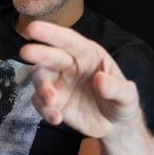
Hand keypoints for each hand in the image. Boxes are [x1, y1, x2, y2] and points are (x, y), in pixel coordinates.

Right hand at [19, 20, 141, 137]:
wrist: (115, 126)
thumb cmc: (121, 102)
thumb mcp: (127, 96)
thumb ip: (117, 88)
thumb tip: (101, 80)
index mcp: (88, 55)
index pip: (69, 41)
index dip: (52, 33)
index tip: (34, 28)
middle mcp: (70, 65)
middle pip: (50, 56)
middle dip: (38, 53)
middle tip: (26, 53)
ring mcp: (59, 83)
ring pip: (40, 78)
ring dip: (42, 88)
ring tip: (52, 102)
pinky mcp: (53, 102)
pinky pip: (40, 102)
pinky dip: (44, 110)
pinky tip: (56, 118)